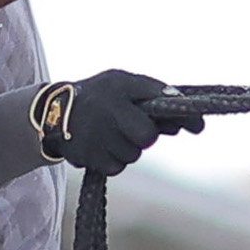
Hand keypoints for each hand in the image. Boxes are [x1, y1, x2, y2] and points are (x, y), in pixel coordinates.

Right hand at [31, 69, 201, 176]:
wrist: (51, 112)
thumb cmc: (98, 94)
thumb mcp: (122, 82)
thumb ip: (152, 90)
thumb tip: (184, 107)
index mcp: (119, 89)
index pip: (159, 103)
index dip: (182, 118)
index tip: (198, 127)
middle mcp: (107, 112)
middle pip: (147, 137)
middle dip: (144, 135)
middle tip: (133, 126)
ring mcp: (96, 137)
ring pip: (132, 154)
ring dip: (127, 147)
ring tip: (110, 133)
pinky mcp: (88, 158)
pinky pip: (116, 167)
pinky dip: (113, 160)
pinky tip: (102, 146)